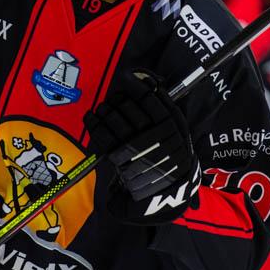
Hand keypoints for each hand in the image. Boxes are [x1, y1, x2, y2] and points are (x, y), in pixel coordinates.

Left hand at [85, 70, 200, 223]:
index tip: (126, 79)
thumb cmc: (171, 155)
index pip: (149, 98)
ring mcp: (138, 149)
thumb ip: (167, 108)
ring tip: (101, 108)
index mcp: (171, 126)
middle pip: (130, 108)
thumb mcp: (179, 131)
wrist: (168, 190)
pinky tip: (90, 118)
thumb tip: (150, 83)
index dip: (135, 86)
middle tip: (112, 98)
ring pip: (115, 121)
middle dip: (117, 99)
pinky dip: (94, 125)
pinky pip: (104, 137)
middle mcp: (155, 135)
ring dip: (104, 110)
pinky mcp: (122, 161)